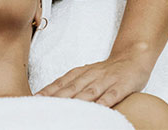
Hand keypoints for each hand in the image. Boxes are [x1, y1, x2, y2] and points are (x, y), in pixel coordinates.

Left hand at [33, 49, 153, 107]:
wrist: (132, 57)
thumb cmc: (106, 71)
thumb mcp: (86, 75)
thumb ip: (71, 86)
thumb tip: (51, 98)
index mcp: (79, 73)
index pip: (60, 83)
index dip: (47, 92)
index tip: (34, 100)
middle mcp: (90, 75)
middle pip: (71, 88)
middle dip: (57, 98)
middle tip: (44, 107)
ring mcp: (106, 80)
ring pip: (89, 92)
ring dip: (76, 101)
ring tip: (65, 111)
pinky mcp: (122, 85)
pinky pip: (112, 95)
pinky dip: (104, 102)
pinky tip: (98, 110)